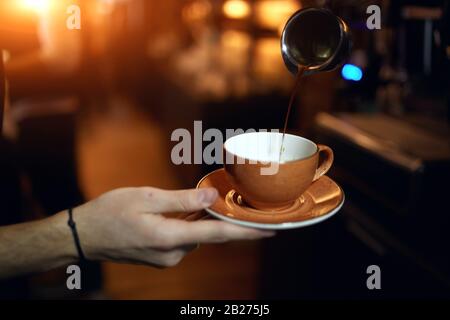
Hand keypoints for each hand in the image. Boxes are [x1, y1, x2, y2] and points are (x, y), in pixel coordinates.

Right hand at [73, 187, 274, 267]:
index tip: (269, 230)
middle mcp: (172, 253)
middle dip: (226, 220)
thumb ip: (183, 199)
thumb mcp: (147, 198)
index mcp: (169, 237)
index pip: (218, 234)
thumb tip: (212, 196)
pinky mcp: (161, 256)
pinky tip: (192, 212)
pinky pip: (184, 239)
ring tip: (216, 202)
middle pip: (209, 234)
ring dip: (206, 221)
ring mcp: (166, 258)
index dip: (246, 231)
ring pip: (196, 235)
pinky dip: (192, 226)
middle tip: (245, 205)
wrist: (83, 235)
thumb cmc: (111, 212)